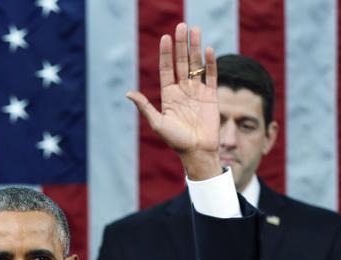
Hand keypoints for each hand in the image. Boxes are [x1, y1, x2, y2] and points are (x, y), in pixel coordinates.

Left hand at [126, 22, 220, 179]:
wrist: (197, 152)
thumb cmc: (176, 141)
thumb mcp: (158, 123)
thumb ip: (145, 107)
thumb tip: (128, 93)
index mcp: (169, 95)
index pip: (167, 69)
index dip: (166, 53)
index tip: (165, 37)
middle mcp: (183, 90)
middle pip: (182, 62)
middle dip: (181, 44)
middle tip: (182, 25)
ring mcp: (197, 92)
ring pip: (196, 65)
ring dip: (196, 48)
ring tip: (196, 30)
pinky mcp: (211, 97)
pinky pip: (211, 76)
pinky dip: (210, 64)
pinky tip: (208, 50)